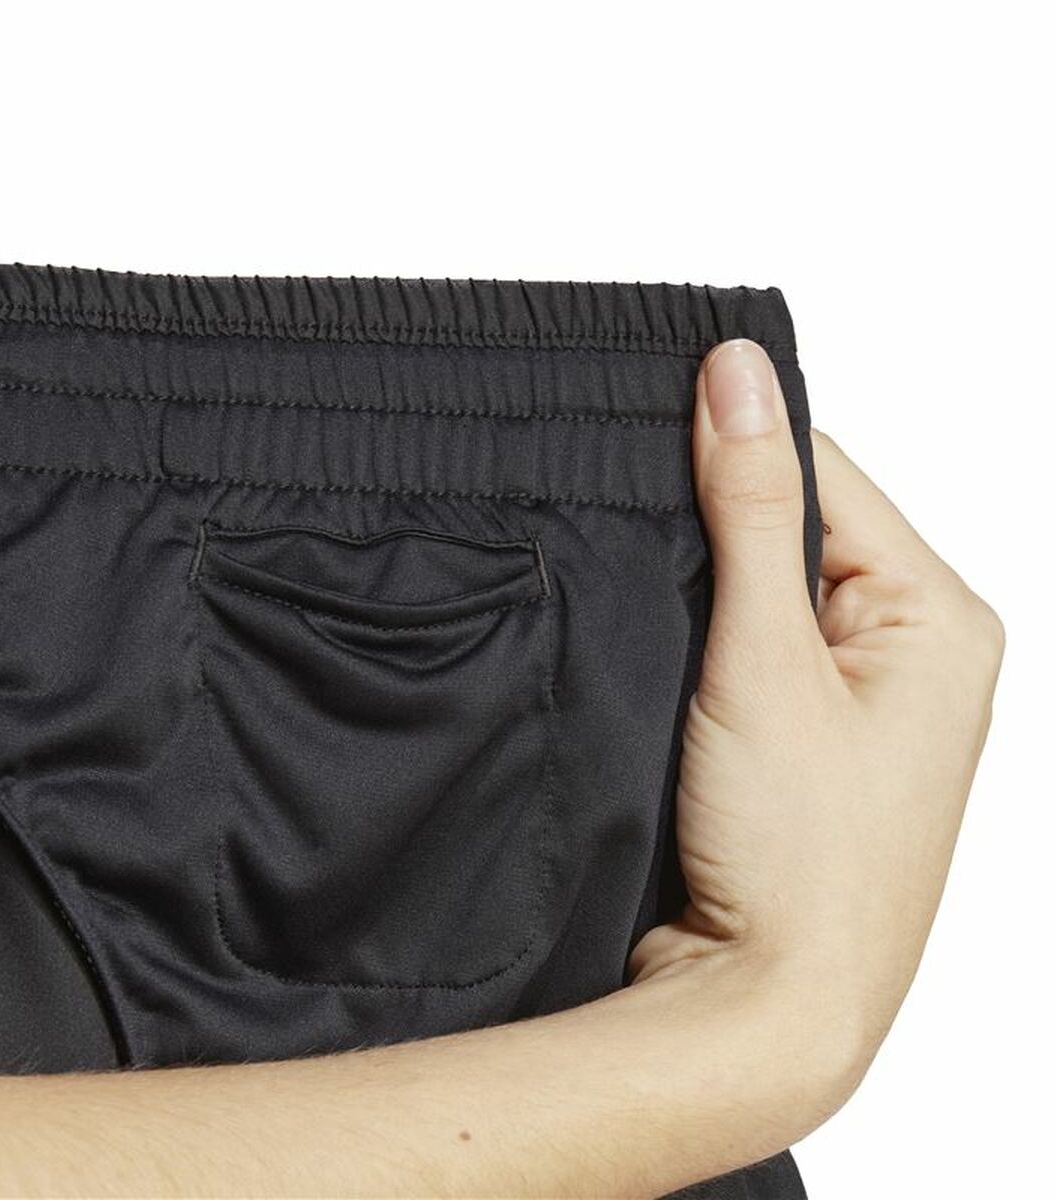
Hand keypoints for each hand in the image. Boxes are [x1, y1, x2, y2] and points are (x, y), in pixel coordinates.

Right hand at [626, 340, 1003, 1061]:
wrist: (769, 1006)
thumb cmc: (800, 857)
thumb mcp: (765, 658)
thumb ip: (751, 509)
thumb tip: (736, 375)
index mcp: (940, 616)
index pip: (827, 473)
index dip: (734, 456)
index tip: (647, 447)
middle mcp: (916, 651)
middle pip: (798, 529)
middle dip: (717, 537)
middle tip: (651, 568)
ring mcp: (866, 701)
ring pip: (768, 592)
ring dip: (707, 599)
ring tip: (670, 645)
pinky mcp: (815, 739)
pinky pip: (756, 652)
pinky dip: (707, 648)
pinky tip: (677, 674)